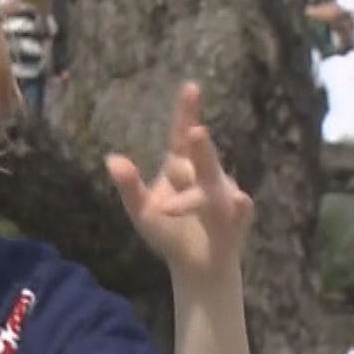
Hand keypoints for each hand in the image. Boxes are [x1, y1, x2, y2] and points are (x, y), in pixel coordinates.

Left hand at [107, 83, 254, 284]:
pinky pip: (240, 214)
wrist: (194, 266)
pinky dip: (241, 209)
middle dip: (201, 148)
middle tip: (196, 131)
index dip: (187, 114)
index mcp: (181, 167)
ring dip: (204, 189)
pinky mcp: (235, 223)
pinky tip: (241, 201)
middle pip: (202, 160)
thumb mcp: (141, 210)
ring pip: (214, 189)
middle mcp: (206, 176)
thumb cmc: (167, 231)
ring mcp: (223, 198)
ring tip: (188, 192)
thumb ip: (128, 186)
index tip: (191, 88)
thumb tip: (112, 159)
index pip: (182, 137)